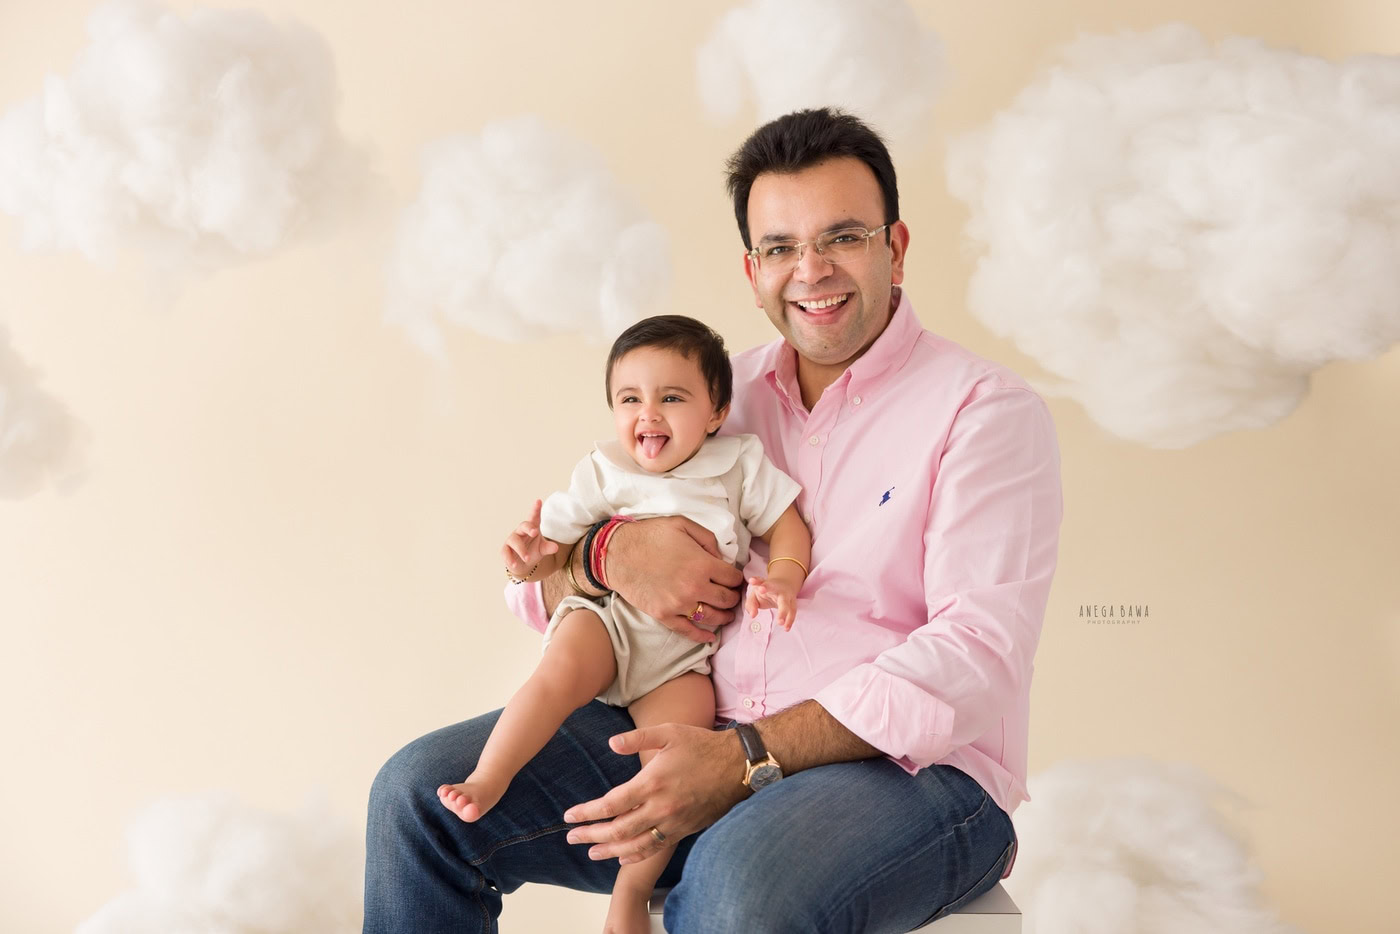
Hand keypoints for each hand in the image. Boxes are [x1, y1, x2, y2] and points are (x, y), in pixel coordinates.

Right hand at [501, 499, 557, 579]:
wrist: (523, 565)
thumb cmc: (533, 552)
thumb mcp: (543, 550)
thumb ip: (549, 548)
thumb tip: (556, 547)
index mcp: (532, 528)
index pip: (534, 517)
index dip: (536, 509)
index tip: (538, 501)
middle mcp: (521, 532)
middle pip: (524, 525)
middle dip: (529, 527)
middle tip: (535, 532)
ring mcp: (512, 540)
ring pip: (514, 541)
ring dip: (522, 550)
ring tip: (527, 558)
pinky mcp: (505, 550)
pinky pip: (506, 552)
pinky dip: (510, 559)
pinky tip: (515, 564)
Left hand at [562, 724, 747, 864]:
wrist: (737, 766)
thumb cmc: (701, 745)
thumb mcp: (668, 732)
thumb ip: (637, 739)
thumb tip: (611, 744)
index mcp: (652, 782)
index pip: (611, 804)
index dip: (587, 812)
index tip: (570, 816)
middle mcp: (660, 807)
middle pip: (618, 829)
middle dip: (591, 835)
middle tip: (571, 837)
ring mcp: (673, 822)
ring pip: (635, 845)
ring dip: (610, 851)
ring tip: (591, 852)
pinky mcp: (684, 830)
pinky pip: (656, 848)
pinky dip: (636, 856)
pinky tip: (623, 858)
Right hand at [606, 517, 742, 642]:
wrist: (617, 553)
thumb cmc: (650, 535)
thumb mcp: (682, 524)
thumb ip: (708, 539)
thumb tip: (722, 558)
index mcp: (701, 564)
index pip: (733, 578)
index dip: (738, 579)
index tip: (736, 580)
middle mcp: (694, 587)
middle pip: (726, 600)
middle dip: (734, 598)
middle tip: (734, 596)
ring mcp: (679, 604)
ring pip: (712, 617)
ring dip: (724, 617)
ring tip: (727, 614)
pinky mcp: (664, 615)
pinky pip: (688, 631)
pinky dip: (702, 635)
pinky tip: (710, 636)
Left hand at [744, 575, 797, 630]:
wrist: (785, 585)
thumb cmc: (767, 592)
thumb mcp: (755, 595)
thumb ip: (751, 604)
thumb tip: (753, 615)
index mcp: (766, 584)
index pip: (761, 581)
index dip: (757, 581)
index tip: (752, 581)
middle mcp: (777, 588)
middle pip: (775, 590)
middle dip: (769, 592)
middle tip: (763, 594)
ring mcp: (786, 595)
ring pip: (787, 603)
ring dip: (784, 613)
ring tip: (781, 623)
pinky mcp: (792, 603)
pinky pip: (792, 612)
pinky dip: (790, 620)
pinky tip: (786, 628)